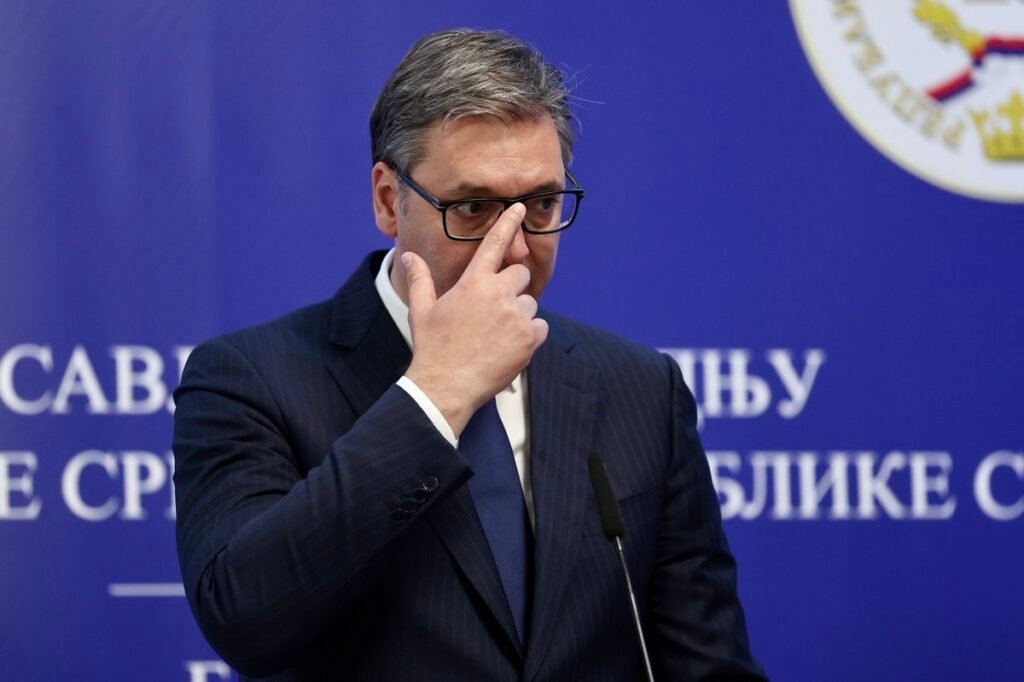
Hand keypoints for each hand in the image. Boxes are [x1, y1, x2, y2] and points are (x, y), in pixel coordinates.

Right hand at [403, 203, 548, 435]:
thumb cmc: (432, 347)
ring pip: (530, 303)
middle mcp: (498, 294)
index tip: (519, 208)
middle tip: (494, 309)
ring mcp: (517, 316)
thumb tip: (408, 257)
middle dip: (512, 287)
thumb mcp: (421, 311)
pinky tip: (509, 347)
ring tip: (496, 335)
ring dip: (519, 315)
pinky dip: (530, 335)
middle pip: (521, 274)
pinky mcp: (530, 338)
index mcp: (473, 282)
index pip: (494, 243)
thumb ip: (419, 279)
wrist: (446, 386)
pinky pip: (540, 326)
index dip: (508, 223)